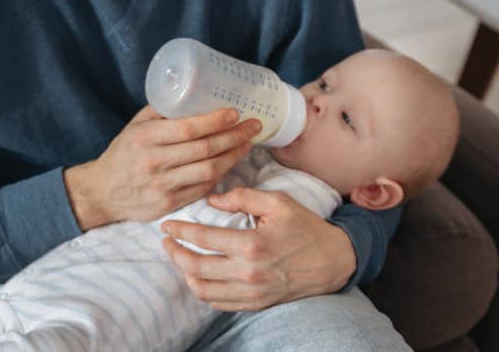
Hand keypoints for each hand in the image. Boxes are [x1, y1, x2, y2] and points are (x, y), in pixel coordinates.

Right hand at [63, 106, 260, 229]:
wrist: (103, 192)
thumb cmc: (123, 153)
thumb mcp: (135, 126)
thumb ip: (161, 112)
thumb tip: (195, 93)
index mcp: (145, 138)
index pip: (187, 129)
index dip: (215, 121)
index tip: (234, 113)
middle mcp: (154, 162)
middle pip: (204, 149)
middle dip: (233, 136)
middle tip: (253, 126)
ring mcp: (163, 186)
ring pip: (208, 170)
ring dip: (233, 156)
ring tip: (247, 144)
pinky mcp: (169, 204)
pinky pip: (202, 188)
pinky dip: (220, 175)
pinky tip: (230, 163)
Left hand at [158, 186, 354, 310]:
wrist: (332, 261)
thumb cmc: (305, 227)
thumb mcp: (277, 202)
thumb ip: (242, 196)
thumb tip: (212, 200)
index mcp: (252, 245)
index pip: (203, 239)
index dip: (179, 231)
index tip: (167, 225)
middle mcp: (248, 273)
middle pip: (195, 267)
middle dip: (174, 253)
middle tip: (166, 241)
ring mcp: (251, 292)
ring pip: (203, 289)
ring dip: (184, 273)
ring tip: (179, 258)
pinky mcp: (255, 303)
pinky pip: (218, 303)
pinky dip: (202, 290)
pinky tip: (198, 275)